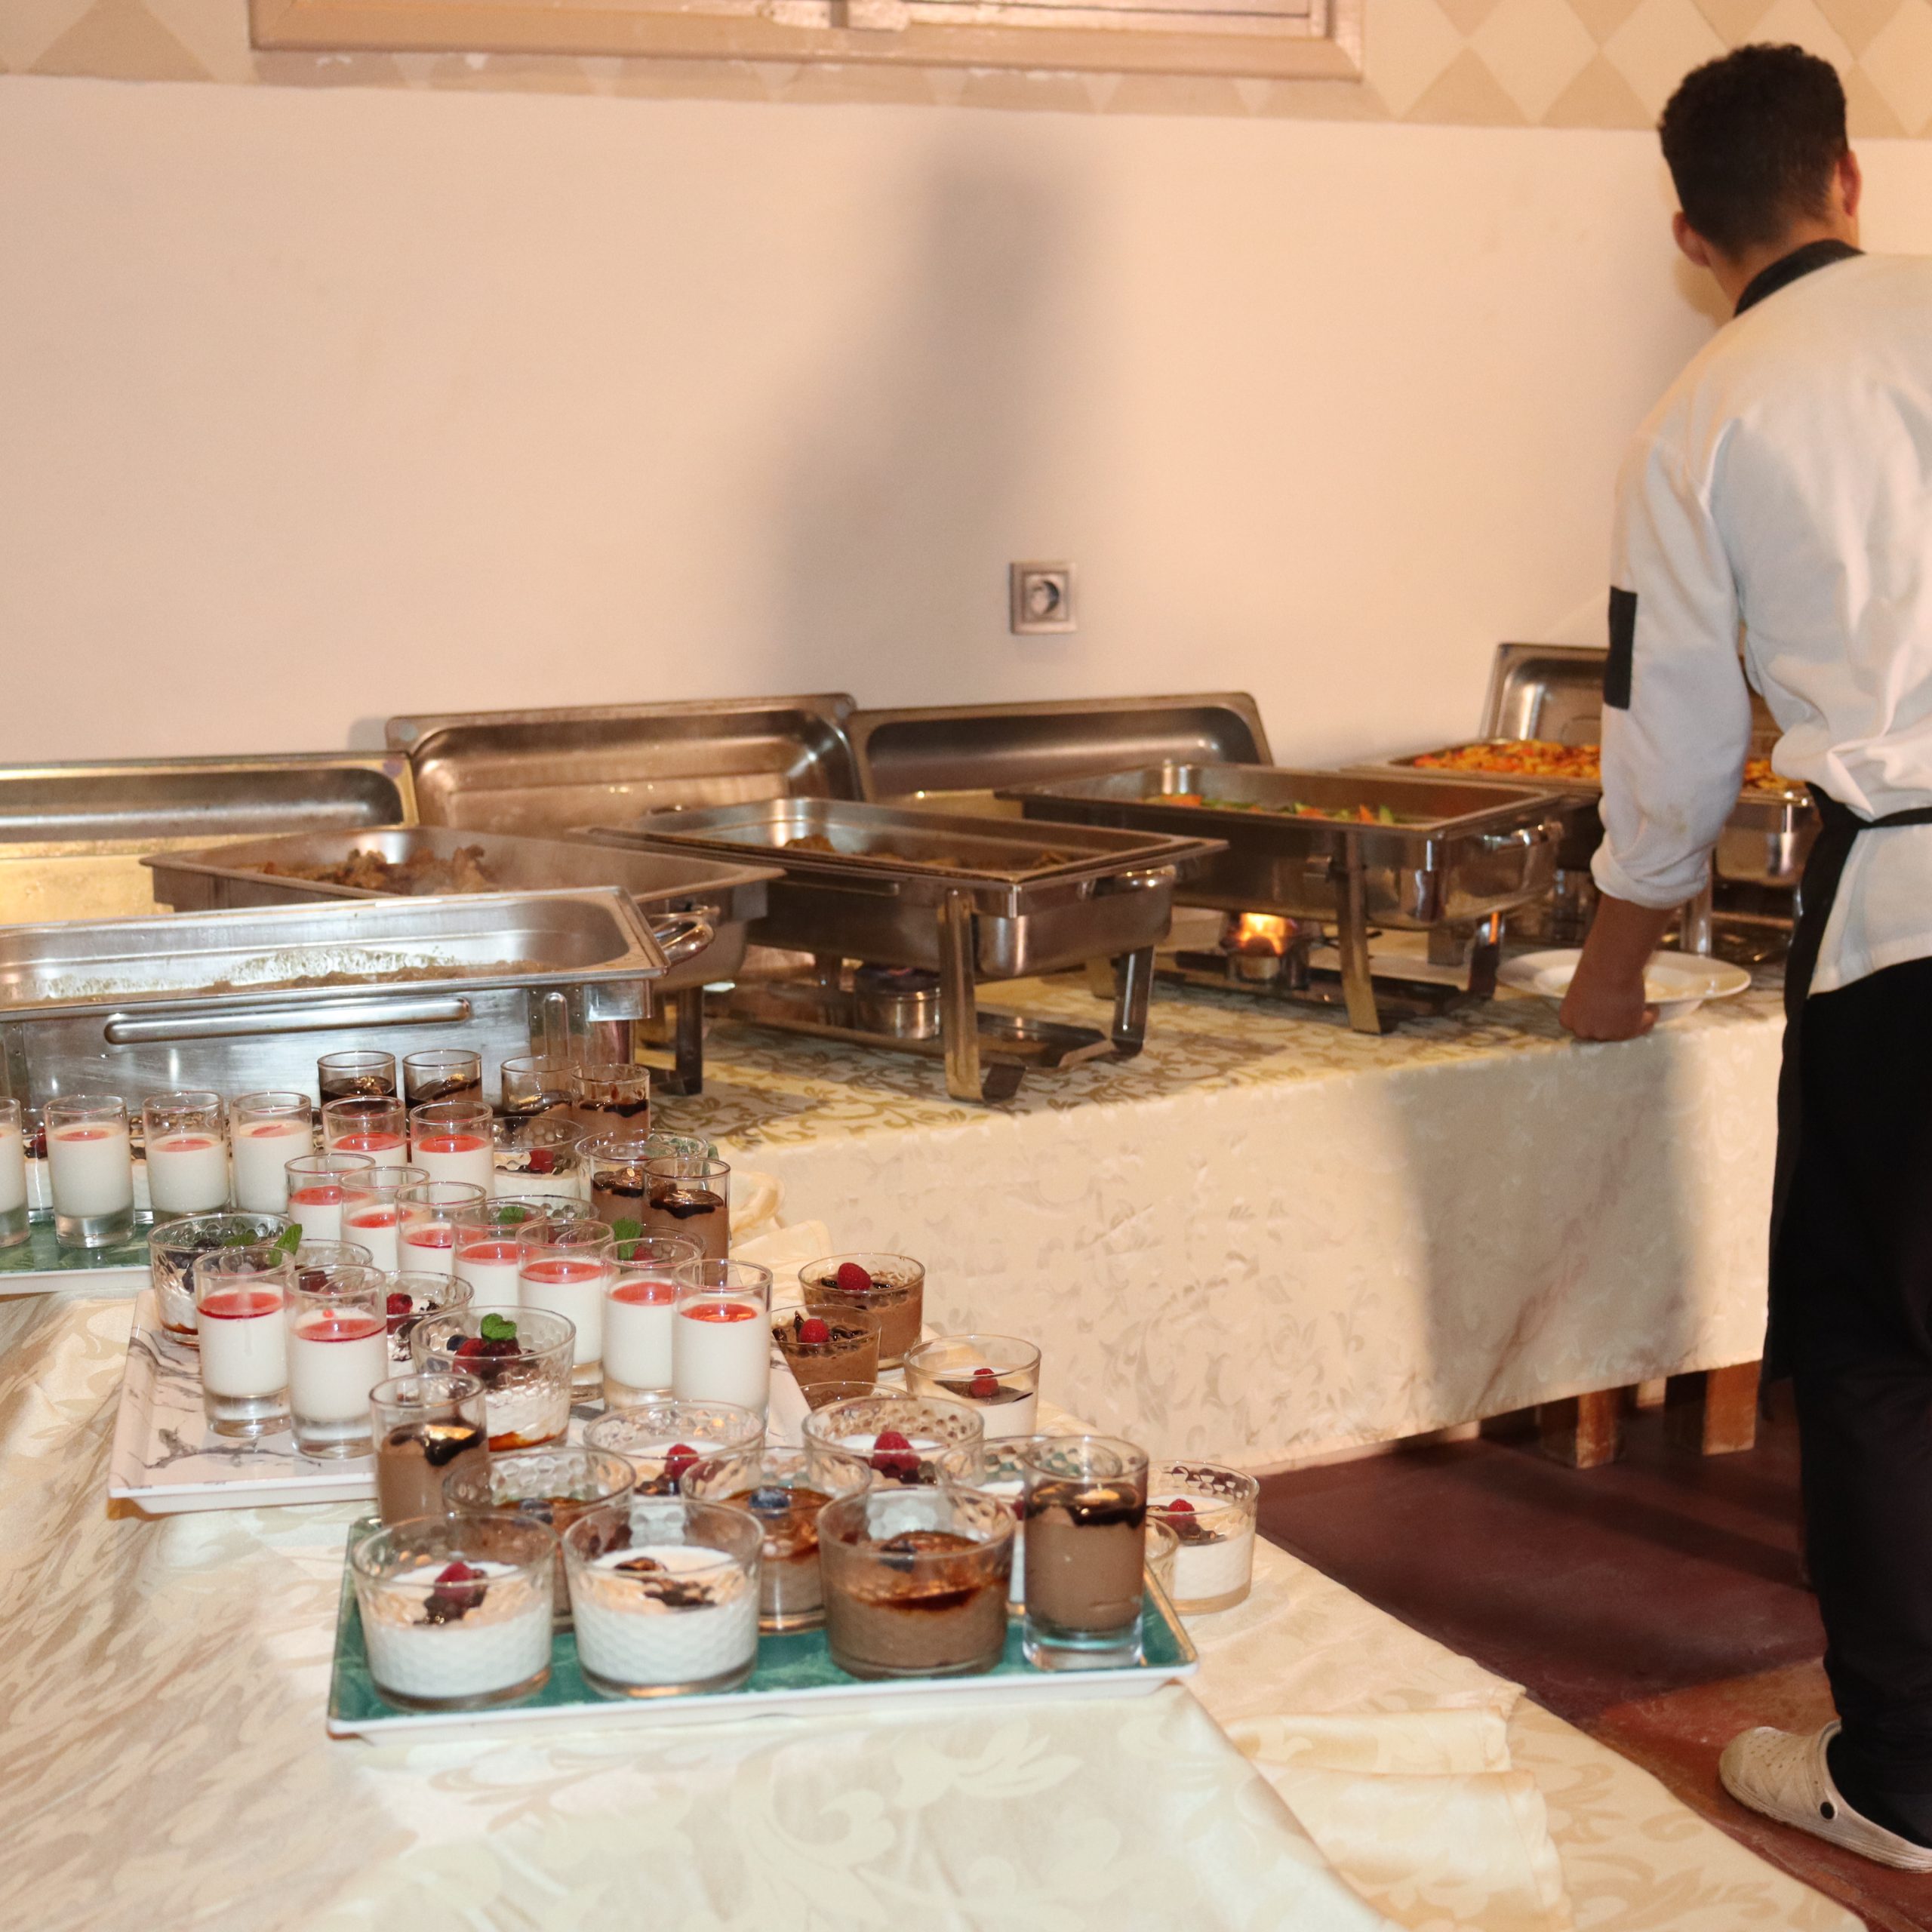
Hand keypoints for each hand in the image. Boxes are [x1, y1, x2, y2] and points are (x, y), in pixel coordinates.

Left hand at [1556, 891, 1675, 1040]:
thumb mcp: (1581, 990)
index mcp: (1568, 1020)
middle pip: (1602, 1032)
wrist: (1610, 967)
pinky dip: (1649, 1017)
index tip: (1605, 1014)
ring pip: (1624, 1030)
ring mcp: (1606, 1034)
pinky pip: (1643, 1026)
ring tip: (1641, 1007)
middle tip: (1624, 1012)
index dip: (1597, 1019)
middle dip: (1613, 1023)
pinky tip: (1652, 1009)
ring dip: (1633, 1019)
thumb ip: (1587, 1004)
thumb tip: (1600, 1008)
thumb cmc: (1594, 969)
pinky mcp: (1628, 1031)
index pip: (1583, 1026)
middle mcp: (1584, 1031)